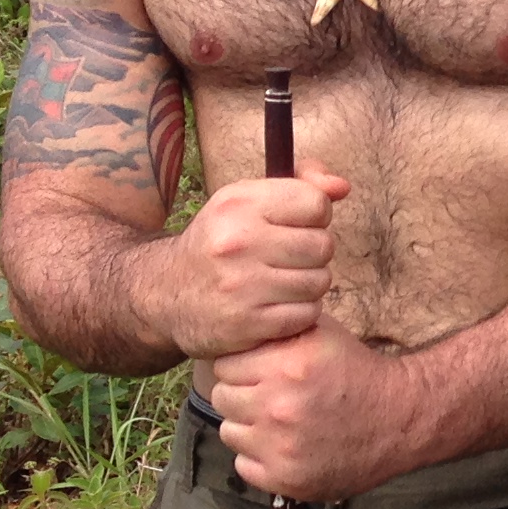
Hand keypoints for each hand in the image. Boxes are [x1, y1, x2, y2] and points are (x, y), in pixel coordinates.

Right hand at [144, 155, 349, 361]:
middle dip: (313, 253)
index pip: (316, 204)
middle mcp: (238, 242)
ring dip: (308, 284)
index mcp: (238, 204)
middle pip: (323, 245)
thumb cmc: (220, 242)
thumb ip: (301, 185)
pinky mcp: (248, 323)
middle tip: (287, 258)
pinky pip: (307, 314)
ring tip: (280, 282)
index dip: (315, 216)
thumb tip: (342, 187)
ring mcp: (242, 286)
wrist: (165, 293)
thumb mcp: (247, 201)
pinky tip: (275, 306)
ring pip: (319, 282)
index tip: (296, 225)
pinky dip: (299, 313)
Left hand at [210, 319, 417, 499]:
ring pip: (230, 432)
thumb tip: (235, 327)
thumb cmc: (356, 371)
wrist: (399, 419)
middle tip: (270, 396)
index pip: (225, 364)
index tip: (261, 370)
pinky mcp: (286, 479)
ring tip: (278, 421)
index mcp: (287, 366)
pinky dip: (259, 457)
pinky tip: (285, 446)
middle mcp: (280, 407)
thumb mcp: (321, 333)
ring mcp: (281, 447)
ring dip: (248, 426)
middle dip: (243, 394)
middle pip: (223, 397)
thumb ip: (276, 329)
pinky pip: (243, 464)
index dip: (242, 365)